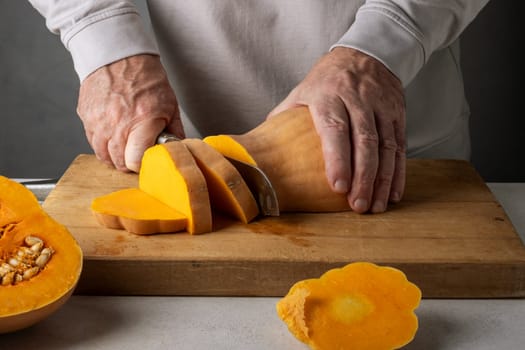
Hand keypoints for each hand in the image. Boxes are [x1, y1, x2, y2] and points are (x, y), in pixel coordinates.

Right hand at [77, 54, 183, 171]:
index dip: (142, 164)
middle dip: (129, 162)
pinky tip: (112, 135)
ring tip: (124, 147)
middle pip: (119, 162)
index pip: (135, 160)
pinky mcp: (85, 116)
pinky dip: (102, 144)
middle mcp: (117, 123)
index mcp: (142, 120)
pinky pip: (92, 141)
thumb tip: (177, 151)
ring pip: (103, 155)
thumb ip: (174, 132)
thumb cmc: (146, 79)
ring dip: (114, 156)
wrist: (119, 56)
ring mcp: (98, 121)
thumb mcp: (170, 105)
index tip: (146, 159)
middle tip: (136, 154)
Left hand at [268, 47, 405, 212]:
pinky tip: (392, 193)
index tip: (337, 186)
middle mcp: (357, 100)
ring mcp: (380, 107)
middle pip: (364, 141)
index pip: (335, 129)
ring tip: (375, 206)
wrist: (365, 54)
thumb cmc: (326, 81)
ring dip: (382, 179)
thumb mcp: (302, 91)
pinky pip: (400, 145)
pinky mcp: (397, 114)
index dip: (337, 158)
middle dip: (363, 177)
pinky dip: (398, 171)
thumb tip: (259, 148)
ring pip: (386, 146)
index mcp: (328, 96)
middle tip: (358, 206)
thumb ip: (284, 118)